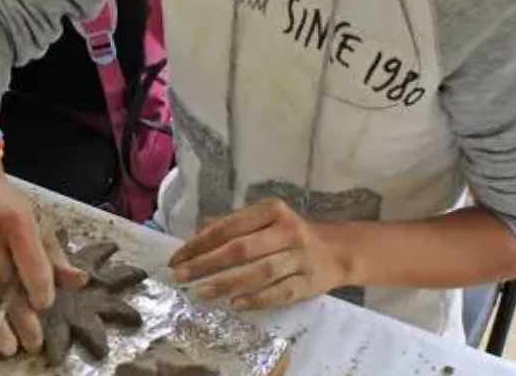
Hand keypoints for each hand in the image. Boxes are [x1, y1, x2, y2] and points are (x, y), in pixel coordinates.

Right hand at [0, 126, 86, 359]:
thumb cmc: (1, 199)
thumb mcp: (33, 217)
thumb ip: (53, 252)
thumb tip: (79, 281)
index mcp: (16, 220)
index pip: (33, 265)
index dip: (42, 291)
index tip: (44, 306)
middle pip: (6, 283)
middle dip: (22, 317)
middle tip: (33, 343)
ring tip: (7, 347)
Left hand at [168, 199, 354, 310]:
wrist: (338, 250)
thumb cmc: (290, 234)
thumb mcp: (265, 220)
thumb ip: (233, 225)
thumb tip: (195, 237)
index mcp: (272, 211)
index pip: (229, 226)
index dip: (200, 242)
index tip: (177, 257)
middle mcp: (288, 231)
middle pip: (241, 249)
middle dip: (206, 264)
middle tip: (180, 276)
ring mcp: (300, 258)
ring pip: (259, 273)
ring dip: (227, 284)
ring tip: (200, 292)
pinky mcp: (309, 283)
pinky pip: (279, 293)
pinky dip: (256, 299)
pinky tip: (234, 305)